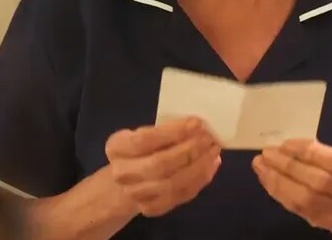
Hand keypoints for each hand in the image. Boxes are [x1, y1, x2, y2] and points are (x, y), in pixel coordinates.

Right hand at [105, 117, 220, 216]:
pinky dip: (200, 179)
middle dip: (189, 150)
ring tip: (214, 150)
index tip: (197, 123)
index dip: (173, 132)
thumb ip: (165, 130)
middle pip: (160, 164)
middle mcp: (122, 173)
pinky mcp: (151, 208)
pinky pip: (181, 195)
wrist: (124, 181)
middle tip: (209, 137)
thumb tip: (198, 126)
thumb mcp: (143, 133)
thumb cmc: (140, 148)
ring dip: (199, 166)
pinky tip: (211, 164)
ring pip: (173, 184)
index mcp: (117, 147)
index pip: (145, 140)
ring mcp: (136, 194)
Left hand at [252, 139, 331, 231]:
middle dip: (289, 165)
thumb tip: (283, 143)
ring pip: (306, 198)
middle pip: (319, 181)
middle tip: (267, 153)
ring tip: (261, 165)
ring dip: (278, 180)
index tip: (284, 143)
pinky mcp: (322, 221)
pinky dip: (278, 191)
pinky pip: (296, 207)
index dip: (308, 152)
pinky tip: (266, 178)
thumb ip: (317, 150)